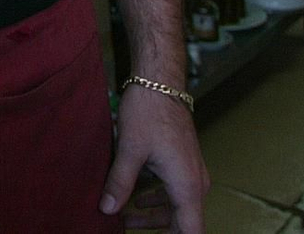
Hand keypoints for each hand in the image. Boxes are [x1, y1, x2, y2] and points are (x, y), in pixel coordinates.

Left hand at [100, 86, 208, 232]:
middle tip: (127, 229)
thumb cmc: (148, 113)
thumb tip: (108, 210)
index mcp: (186, 186)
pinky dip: (157, 199)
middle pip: (183, 223)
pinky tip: (135, 198)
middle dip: (158, 229)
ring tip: (124, 217)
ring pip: (177, 207)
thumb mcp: (129, 150)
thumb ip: (120, 183)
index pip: (191, 231)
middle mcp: (195, 183)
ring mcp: (191, 173)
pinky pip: (174, 192)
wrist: (160, 84)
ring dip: (154, 215)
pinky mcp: (184, 164)